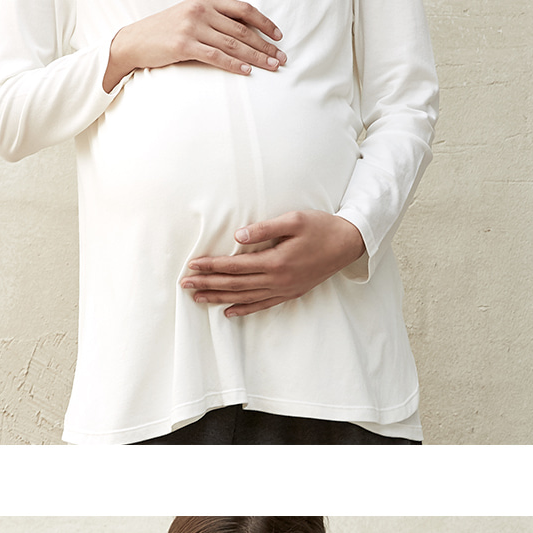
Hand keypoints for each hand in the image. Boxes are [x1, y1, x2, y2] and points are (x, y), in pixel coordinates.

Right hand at [105, 0, 284, 90]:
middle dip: (265, 45)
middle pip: (242, 29)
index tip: (279, 36)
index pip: (243, 8)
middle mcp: (200, 9)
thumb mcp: (190, 15)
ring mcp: (191, 27)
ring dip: (256, 57)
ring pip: (233, 43)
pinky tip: (247, 71)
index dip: (265, 22)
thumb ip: (214, 17)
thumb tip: (246, 32)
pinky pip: (216, 56)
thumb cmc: (165, 30)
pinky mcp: (183, 45)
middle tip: (282, 58)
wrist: (134, 41)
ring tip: (272, 66)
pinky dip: (234, 64)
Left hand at [182, 205, 368, 312]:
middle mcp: (278, 280)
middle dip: (208, 283)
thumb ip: (264, 228)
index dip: (211, 265)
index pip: (235, 266)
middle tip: (184, 285)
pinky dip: (243, 309)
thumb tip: (238, 236)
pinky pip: (262, 305)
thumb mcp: (293, 220)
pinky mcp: (290, 293)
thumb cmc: (321, 227)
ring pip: (244, 297)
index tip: (192, 265)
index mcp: (276, 261)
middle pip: (235, 284)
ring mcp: (284, 289)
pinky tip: (227, 312)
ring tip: (198, 298)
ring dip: (219, 297)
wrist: (348, 244)